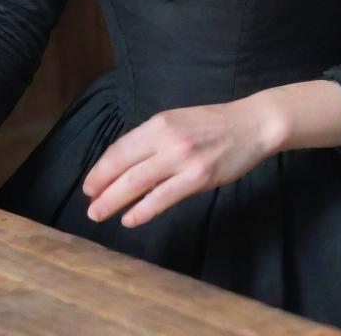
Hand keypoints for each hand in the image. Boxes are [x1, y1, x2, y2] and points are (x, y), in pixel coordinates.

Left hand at [82, 96, 282, 228]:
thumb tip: (125, 165)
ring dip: (114, 201)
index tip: (90, 185)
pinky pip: (163, 197)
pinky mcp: (199, 177)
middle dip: (101, 187)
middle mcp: (167, 138)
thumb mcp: (178, 122)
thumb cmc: (213, 125)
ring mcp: (183, 158)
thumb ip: (154, 140)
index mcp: (160, 122)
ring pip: (138, 182)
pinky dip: (143, 210)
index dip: (101, 168)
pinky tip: (130, 219)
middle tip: (89, 205)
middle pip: (124, 166)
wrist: (251, 124)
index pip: (121, 148)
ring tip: (99, 214)